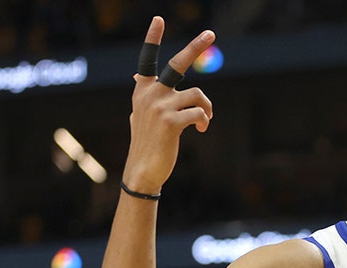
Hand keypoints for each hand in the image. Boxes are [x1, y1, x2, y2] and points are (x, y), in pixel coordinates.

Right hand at [122, 16, 215, 193]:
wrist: (143, 169)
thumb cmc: (148, 140)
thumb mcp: (141, 112)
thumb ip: (143, 92)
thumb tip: (136, 74)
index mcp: (143, 89)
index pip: (147, 60)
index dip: (152, 39)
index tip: (158, 19)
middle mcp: (150, 94)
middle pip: (176, 64)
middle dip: (194, 47)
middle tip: (210, 33)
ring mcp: (160, 107)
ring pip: (197, 94)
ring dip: (207, 107)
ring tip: (205, 119)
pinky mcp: (171, 122)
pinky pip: (199, 113)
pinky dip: (205, 121)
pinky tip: (201, 130)